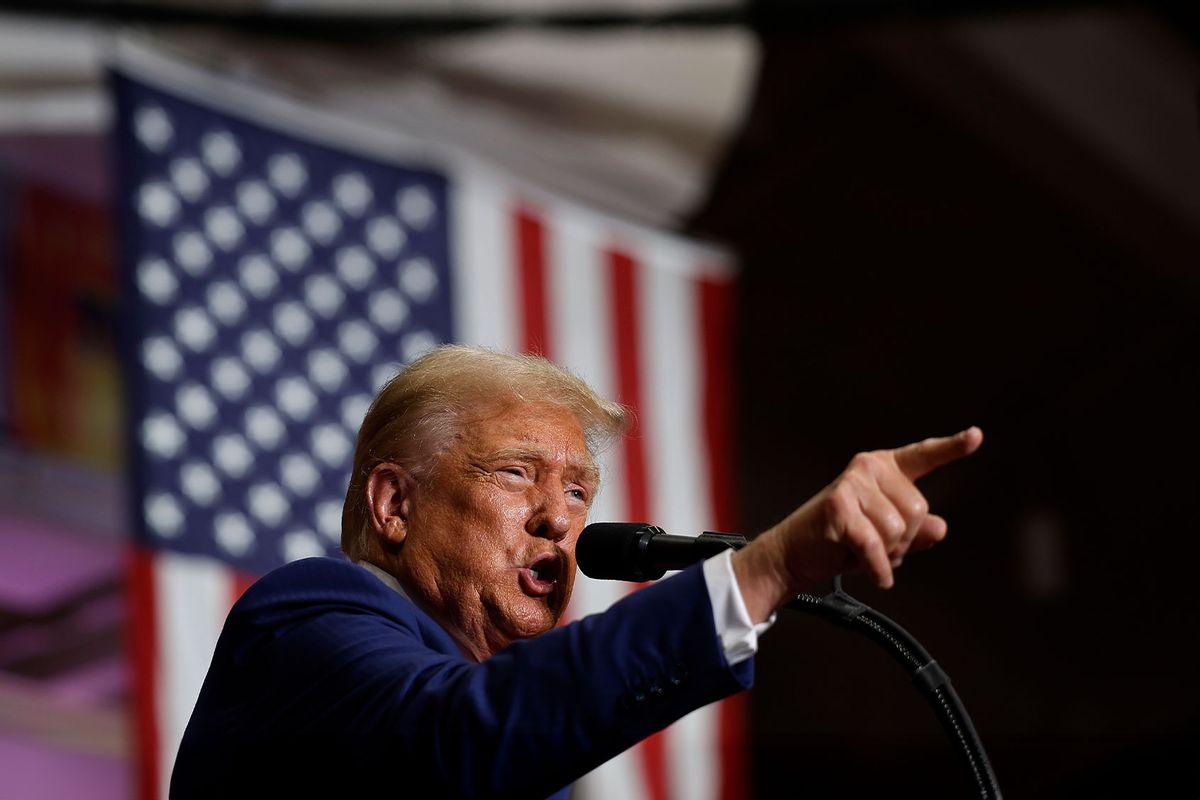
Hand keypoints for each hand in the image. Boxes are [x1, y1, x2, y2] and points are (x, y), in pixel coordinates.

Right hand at [732, 427, 982, 620]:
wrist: (795, 555)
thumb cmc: (841, 542)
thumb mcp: (887, 538)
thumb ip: (917, 532)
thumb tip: (940, 528)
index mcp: (884, 469)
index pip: (923, 457)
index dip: (952, 448)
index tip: (976, 436)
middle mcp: (868, 468)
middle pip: (918, 510)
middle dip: (904, 540)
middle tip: (877, 546)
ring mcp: (852, 484)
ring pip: (899, 530)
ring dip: (888, 554)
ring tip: (865, 553)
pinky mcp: (839, 507)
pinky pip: (876, 545)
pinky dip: (878, 567)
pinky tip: (875, 574)